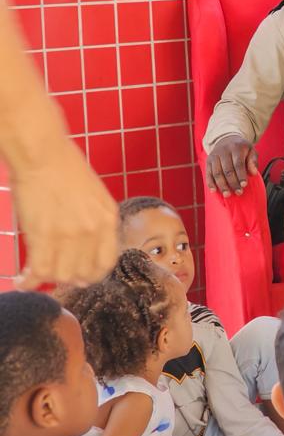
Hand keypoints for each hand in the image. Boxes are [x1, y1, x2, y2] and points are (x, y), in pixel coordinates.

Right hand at [13, 139, 117, 288]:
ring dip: (48, 279)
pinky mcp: (45, 235)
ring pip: (61, 275)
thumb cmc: (65, 168)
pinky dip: (30, 281)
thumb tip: (84, 247)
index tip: (80, 275)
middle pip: (84, 273)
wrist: (43, 154)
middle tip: (55, 274)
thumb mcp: (94, 196)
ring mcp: (70, 234)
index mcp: (108, 219)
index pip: (106, 262)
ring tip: (37, 275)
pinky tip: (23, 280)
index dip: (92, 274)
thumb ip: (94, 221)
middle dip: (69, 279)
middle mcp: (94, 230)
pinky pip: (40, 270)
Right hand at [206, 134, 258, 196]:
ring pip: (217, 173)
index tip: (244, 185)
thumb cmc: (241, 148)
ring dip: (222, 185)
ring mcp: (214, 156)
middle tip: (238, 192)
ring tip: (227, 194)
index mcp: (236, 148)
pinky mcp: (208, 160)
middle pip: (227, 170)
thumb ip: (253, 161)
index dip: (241, 175)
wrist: (227, 138)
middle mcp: (223, 151)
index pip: (238, 164)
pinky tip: (214, 191)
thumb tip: (253, 173)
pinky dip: (210, 183)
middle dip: (233, 183)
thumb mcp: (251, 150)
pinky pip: (208, 173)